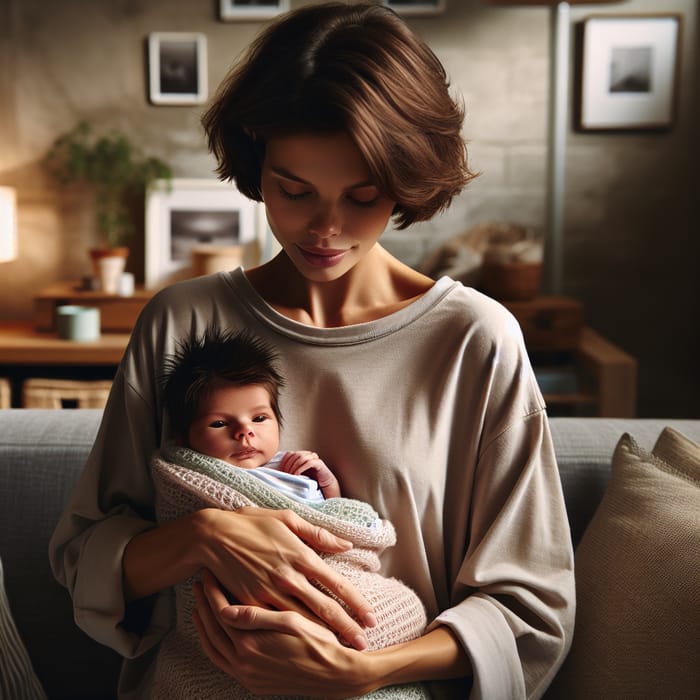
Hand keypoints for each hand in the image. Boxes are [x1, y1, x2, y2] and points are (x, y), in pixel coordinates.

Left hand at [193, 569, 373, 698]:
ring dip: (205, 627)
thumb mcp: (291, 622)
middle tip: (199, 585)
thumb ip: (256, 617)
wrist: (337, 675)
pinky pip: (223, 662)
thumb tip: (225, 610)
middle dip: (204, 605)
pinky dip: (215, 645)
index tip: (208, 574)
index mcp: (252, 645)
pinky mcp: (253, 682)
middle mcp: (244, 663)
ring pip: (214, 649)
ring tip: (201, 606)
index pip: (221, 613)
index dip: (213, 591)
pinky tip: (218, 632)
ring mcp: (247, 676)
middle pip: (212, 631)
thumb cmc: (319, 641)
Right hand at [198, 506, 375, 648]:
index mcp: (301, 555)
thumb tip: (346, 544)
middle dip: (347, 628)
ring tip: (342, 650)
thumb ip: (319, 534)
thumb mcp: (287, 519)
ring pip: (303, 621)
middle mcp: (289, 577)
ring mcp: (269, 593)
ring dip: (324, 636)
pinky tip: (305, 646)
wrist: (213, 535)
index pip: (337, 584)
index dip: (356, 603)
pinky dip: (293, 636)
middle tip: (364, 644)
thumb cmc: (253, 523)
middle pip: (324, 608)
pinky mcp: (251, 604)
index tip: (371, 618)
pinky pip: (276, 624)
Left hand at [278, 450, 341, 497]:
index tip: (280, 471)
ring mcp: (314, 458)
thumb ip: (290, 471)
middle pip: (294, 455)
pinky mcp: (319, 464)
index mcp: (302, 456)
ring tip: (291, 476)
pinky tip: (297, 475)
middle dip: (288, 465)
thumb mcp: (297, 475)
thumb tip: (277, 472)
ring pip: (301, 457)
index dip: (284, 461)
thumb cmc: (309, 482)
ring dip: (294, 467)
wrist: (324, 487)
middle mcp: (308, 455)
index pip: (290, 453)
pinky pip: (309, 462)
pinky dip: (301, 468)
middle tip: (285, 475)